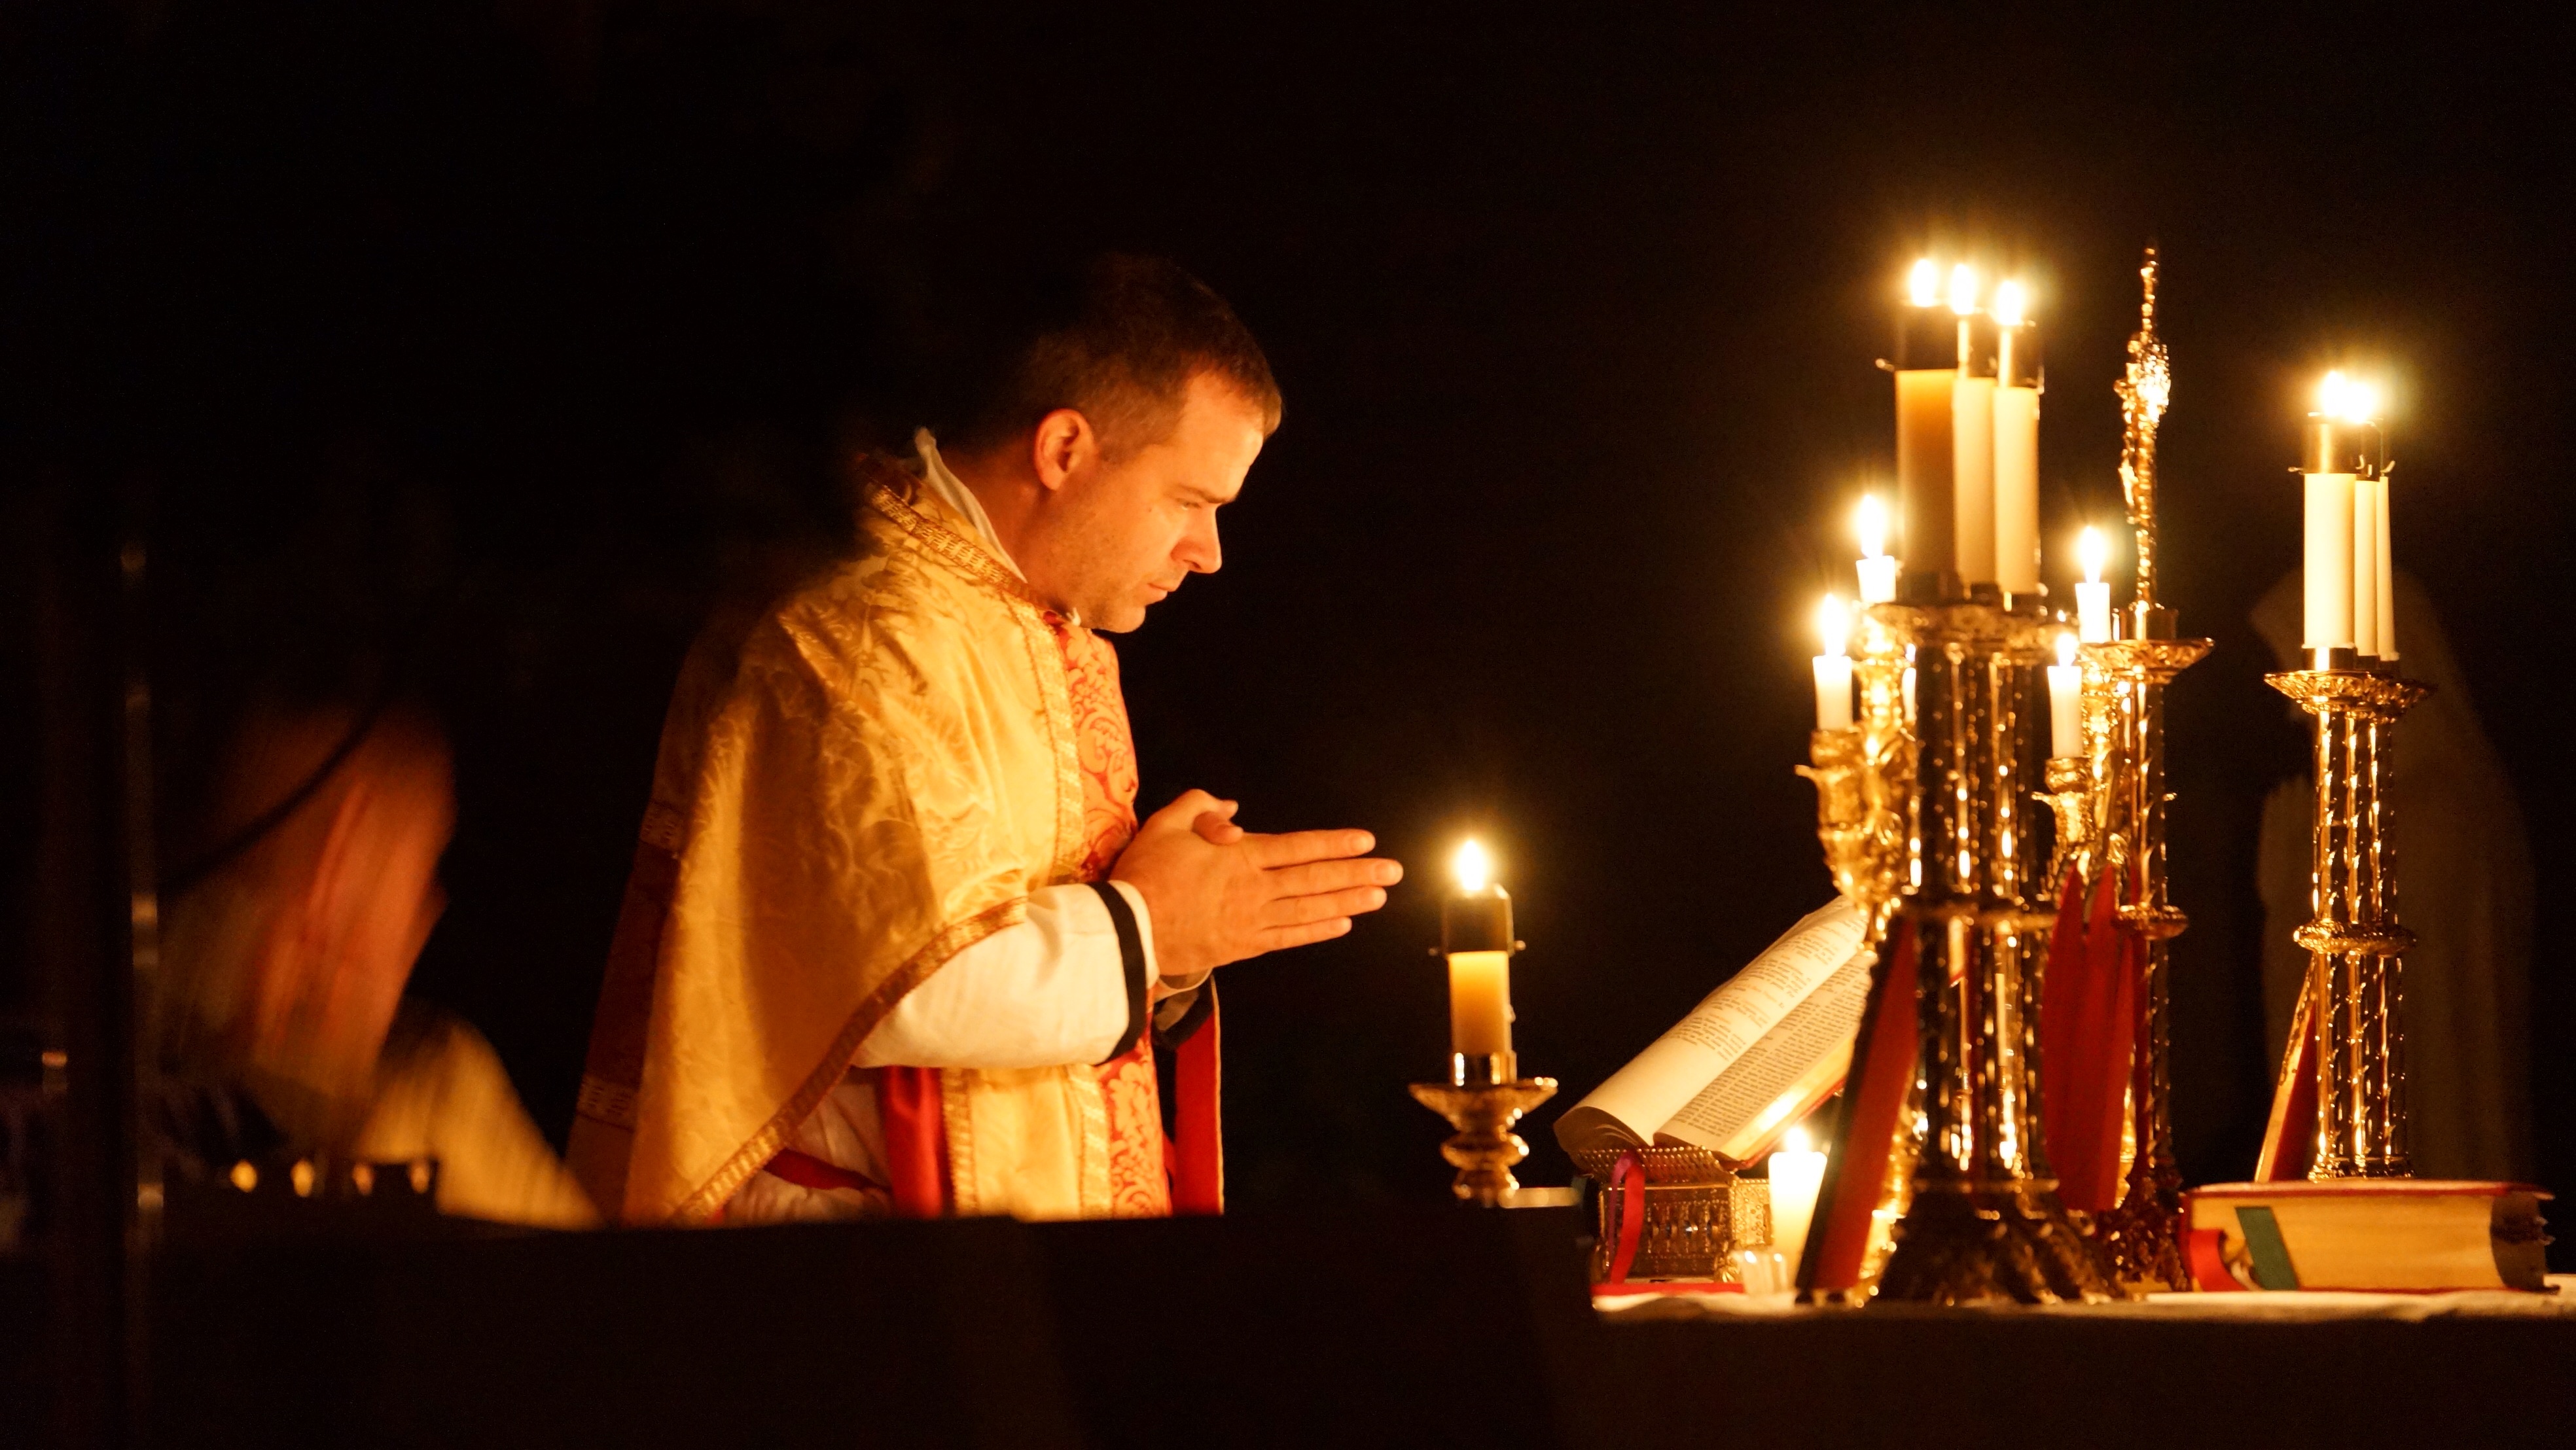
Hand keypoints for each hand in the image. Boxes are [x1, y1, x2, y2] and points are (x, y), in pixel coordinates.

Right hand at [1111, 789, 1402, 977]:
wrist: (1128, 930)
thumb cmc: (1145, 873)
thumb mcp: (1166, 823)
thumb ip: (1199, 808)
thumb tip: (1230, 810)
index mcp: (1239, 857)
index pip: (1299, 847)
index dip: (1334, 844)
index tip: (1366, 841)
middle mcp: (1254, 889)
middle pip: (1314, 880)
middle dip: (1357, 874)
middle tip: (1392, 872)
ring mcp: (1250, 921)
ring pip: (1308, 911)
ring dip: (1346, 903)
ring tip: (1377, 897)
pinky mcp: (1241, 947)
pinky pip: (1287, 938)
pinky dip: (1316, 932)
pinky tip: (1340, 925)